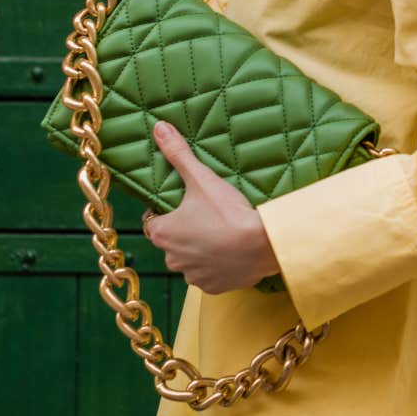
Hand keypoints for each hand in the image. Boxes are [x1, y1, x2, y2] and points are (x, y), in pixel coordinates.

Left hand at [141, 119, 280, 293]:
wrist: (263, 244)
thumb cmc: (229, 212)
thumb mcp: (202, 179)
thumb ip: (178, 154)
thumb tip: (158, 128)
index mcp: (163, 233)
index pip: (153, 222)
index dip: (167, 212)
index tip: (186, 204)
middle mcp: (172, 258)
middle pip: (172, 242)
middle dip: (186, 231)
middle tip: (209, 217)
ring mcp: (193, 276)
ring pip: (190, 260)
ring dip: (201, 250)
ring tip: (222, 234)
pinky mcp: (213, 286)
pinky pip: (209, 276)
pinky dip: (217, 266)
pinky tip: (231, 252)